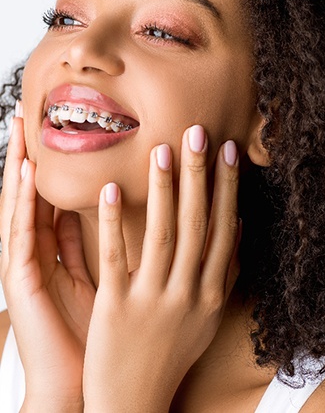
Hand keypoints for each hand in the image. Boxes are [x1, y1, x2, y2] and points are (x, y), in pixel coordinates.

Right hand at [0, 115, 94, 411]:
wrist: (91, 383)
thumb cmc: (105, 330)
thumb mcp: (111, 277)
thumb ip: (113, 244)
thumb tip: (134, 211)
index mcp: (64, 250)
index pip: (60, 196)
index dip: (62, 162)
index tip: (70, 126)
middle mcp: (42, 252)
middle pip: (36, 193)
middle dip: (33, 154)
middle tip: (32, 111)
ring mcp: (29, 265)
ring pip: (23, 206)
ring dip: (20, 167)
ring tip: (21, 128)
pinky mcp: (23, 281)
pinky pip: (23, 234)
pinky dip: (23, 203)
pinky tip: (26, 175)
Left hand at [83, 125, 240, 411]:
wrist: (136, 401)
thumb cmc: (174, 352)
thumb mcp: (208, 314)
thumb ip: (224, 270)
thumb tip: (236, 224)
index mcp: (210, 292)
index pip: (222, 228)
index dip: (226, 188)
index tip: (228, 152)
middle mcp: (187, 292)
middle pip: (196, 224)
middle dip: (199, 175)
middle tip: (198, 134)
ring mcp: (152, 299)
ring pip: (162, 234)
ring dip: (163, 190)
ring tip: (162, 150)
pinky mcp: (116, 308)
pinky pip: (117, 258)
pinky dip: (115, 223)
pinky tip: (112, 190)